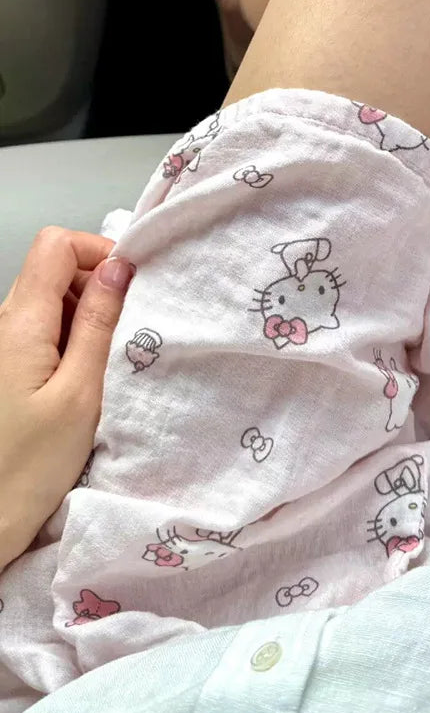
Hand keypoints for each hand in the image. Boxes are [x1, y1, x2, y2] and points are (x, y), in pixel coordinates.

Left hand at [0, 227, 133, 569]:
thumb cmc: (28, 467)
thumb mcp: (81, 392)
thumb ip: (99, 324)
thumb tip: (118, 270)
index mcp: (18, 323)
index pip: (55, 245)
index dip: (98, 251)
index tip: (134, 282)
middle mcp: (0, 323)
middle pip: (52, 269)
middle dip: (98, 286)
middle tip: (130, 329)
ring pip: (48, 299)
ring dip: (86, 315)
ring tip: (111, 359)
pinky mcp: (2, 365)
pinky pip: (39, 329)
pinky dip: (70, 337)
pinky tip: (87, 373)